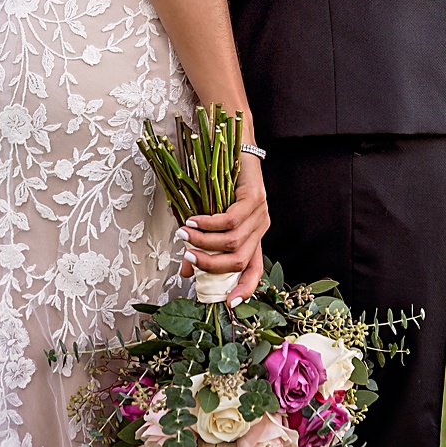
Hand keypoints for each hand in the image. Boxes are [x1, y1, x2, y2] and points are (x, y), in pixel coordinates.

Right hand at [179, 153, 268, 305]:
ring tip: (184, 235)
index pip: (254, 270)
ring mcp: (260, 214)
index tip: (228, 304)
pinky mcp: (254, 197)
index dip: (244, 289)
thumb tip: (186, 272)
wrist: (230, 142)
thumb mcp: (208, 218)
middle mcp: (261, 229)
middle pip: (239, 261)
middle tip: (186, 258)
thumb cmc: (217, 181)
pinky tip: (193, 220)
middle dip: (211, 265)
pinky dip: (208, 224)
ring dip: (205, 243)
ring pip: (233, 242)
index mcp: (253, 237)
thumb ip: (201, 244)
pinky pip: (230, 220)